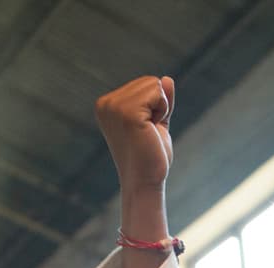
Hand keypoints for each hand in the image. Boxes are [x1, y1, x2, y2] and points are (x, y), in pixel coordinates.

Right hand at [95, 76, 174, 193]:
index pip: (144, 83)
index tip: (145, 129)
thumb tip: (167, 79)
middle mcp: (106, 103)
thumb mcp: (156, 123)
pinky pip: (158, 94)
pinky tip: (150, 130)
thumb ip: (160, 102)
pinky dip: (163, 111)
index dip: (154, 106)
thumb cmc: (150, 156)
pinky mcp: (127, 112)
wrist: (145, 181)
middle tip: (148, 132)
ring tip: (148, 132)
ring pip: (155, 85)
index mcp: (106, 104)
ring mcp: (114, 107)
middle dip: (159, 105)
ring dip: (161, 109)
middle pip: (149, 81)